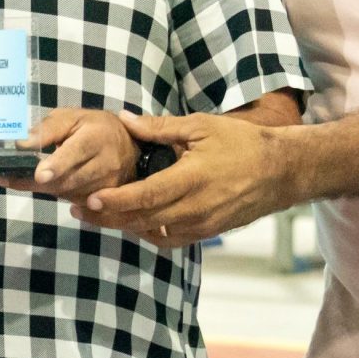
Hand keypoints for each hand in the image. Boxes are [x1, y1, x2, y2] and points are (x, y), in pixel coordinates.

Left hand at [1, 108, 139, 200]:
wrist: (126, 145)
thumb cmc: (93, 127)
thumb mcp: (71, 118)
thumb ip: (47, 129)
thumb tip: (22, 143)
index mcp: (97, 137)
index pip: (77, 153)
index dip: (58, 165)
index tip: (40, 175)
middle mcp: (107, 163)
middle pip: (69, 180)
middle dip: (40, 181)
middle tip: (9, 177)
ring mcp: (109, 185)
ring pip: (69, 194)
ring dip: (46, 187)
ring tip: (28, 175)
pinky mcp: (108, 200)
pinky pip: (74, 202)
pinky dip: (57, 193)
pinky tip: (48, 182)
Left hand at [73, 112, 301, 247]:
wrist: (281, 171)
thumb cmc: (241, 143)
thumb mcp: (200, 126)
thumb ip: (159, 127)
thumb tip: (123, 119)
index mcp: (193, 178)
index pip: (146, 195)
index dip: (115, 201)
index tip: (89, 200)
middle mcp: (197, 207)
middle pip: (143, 219)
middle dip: (108, 217)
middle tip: (77, 211)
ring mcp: (203, 224)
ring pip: (154, 232)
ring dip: (123, 226)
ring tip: (95, 217)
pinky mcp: (208, 233)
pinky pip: (171, 238)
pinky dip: (147, 233)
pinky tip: (130, 222)